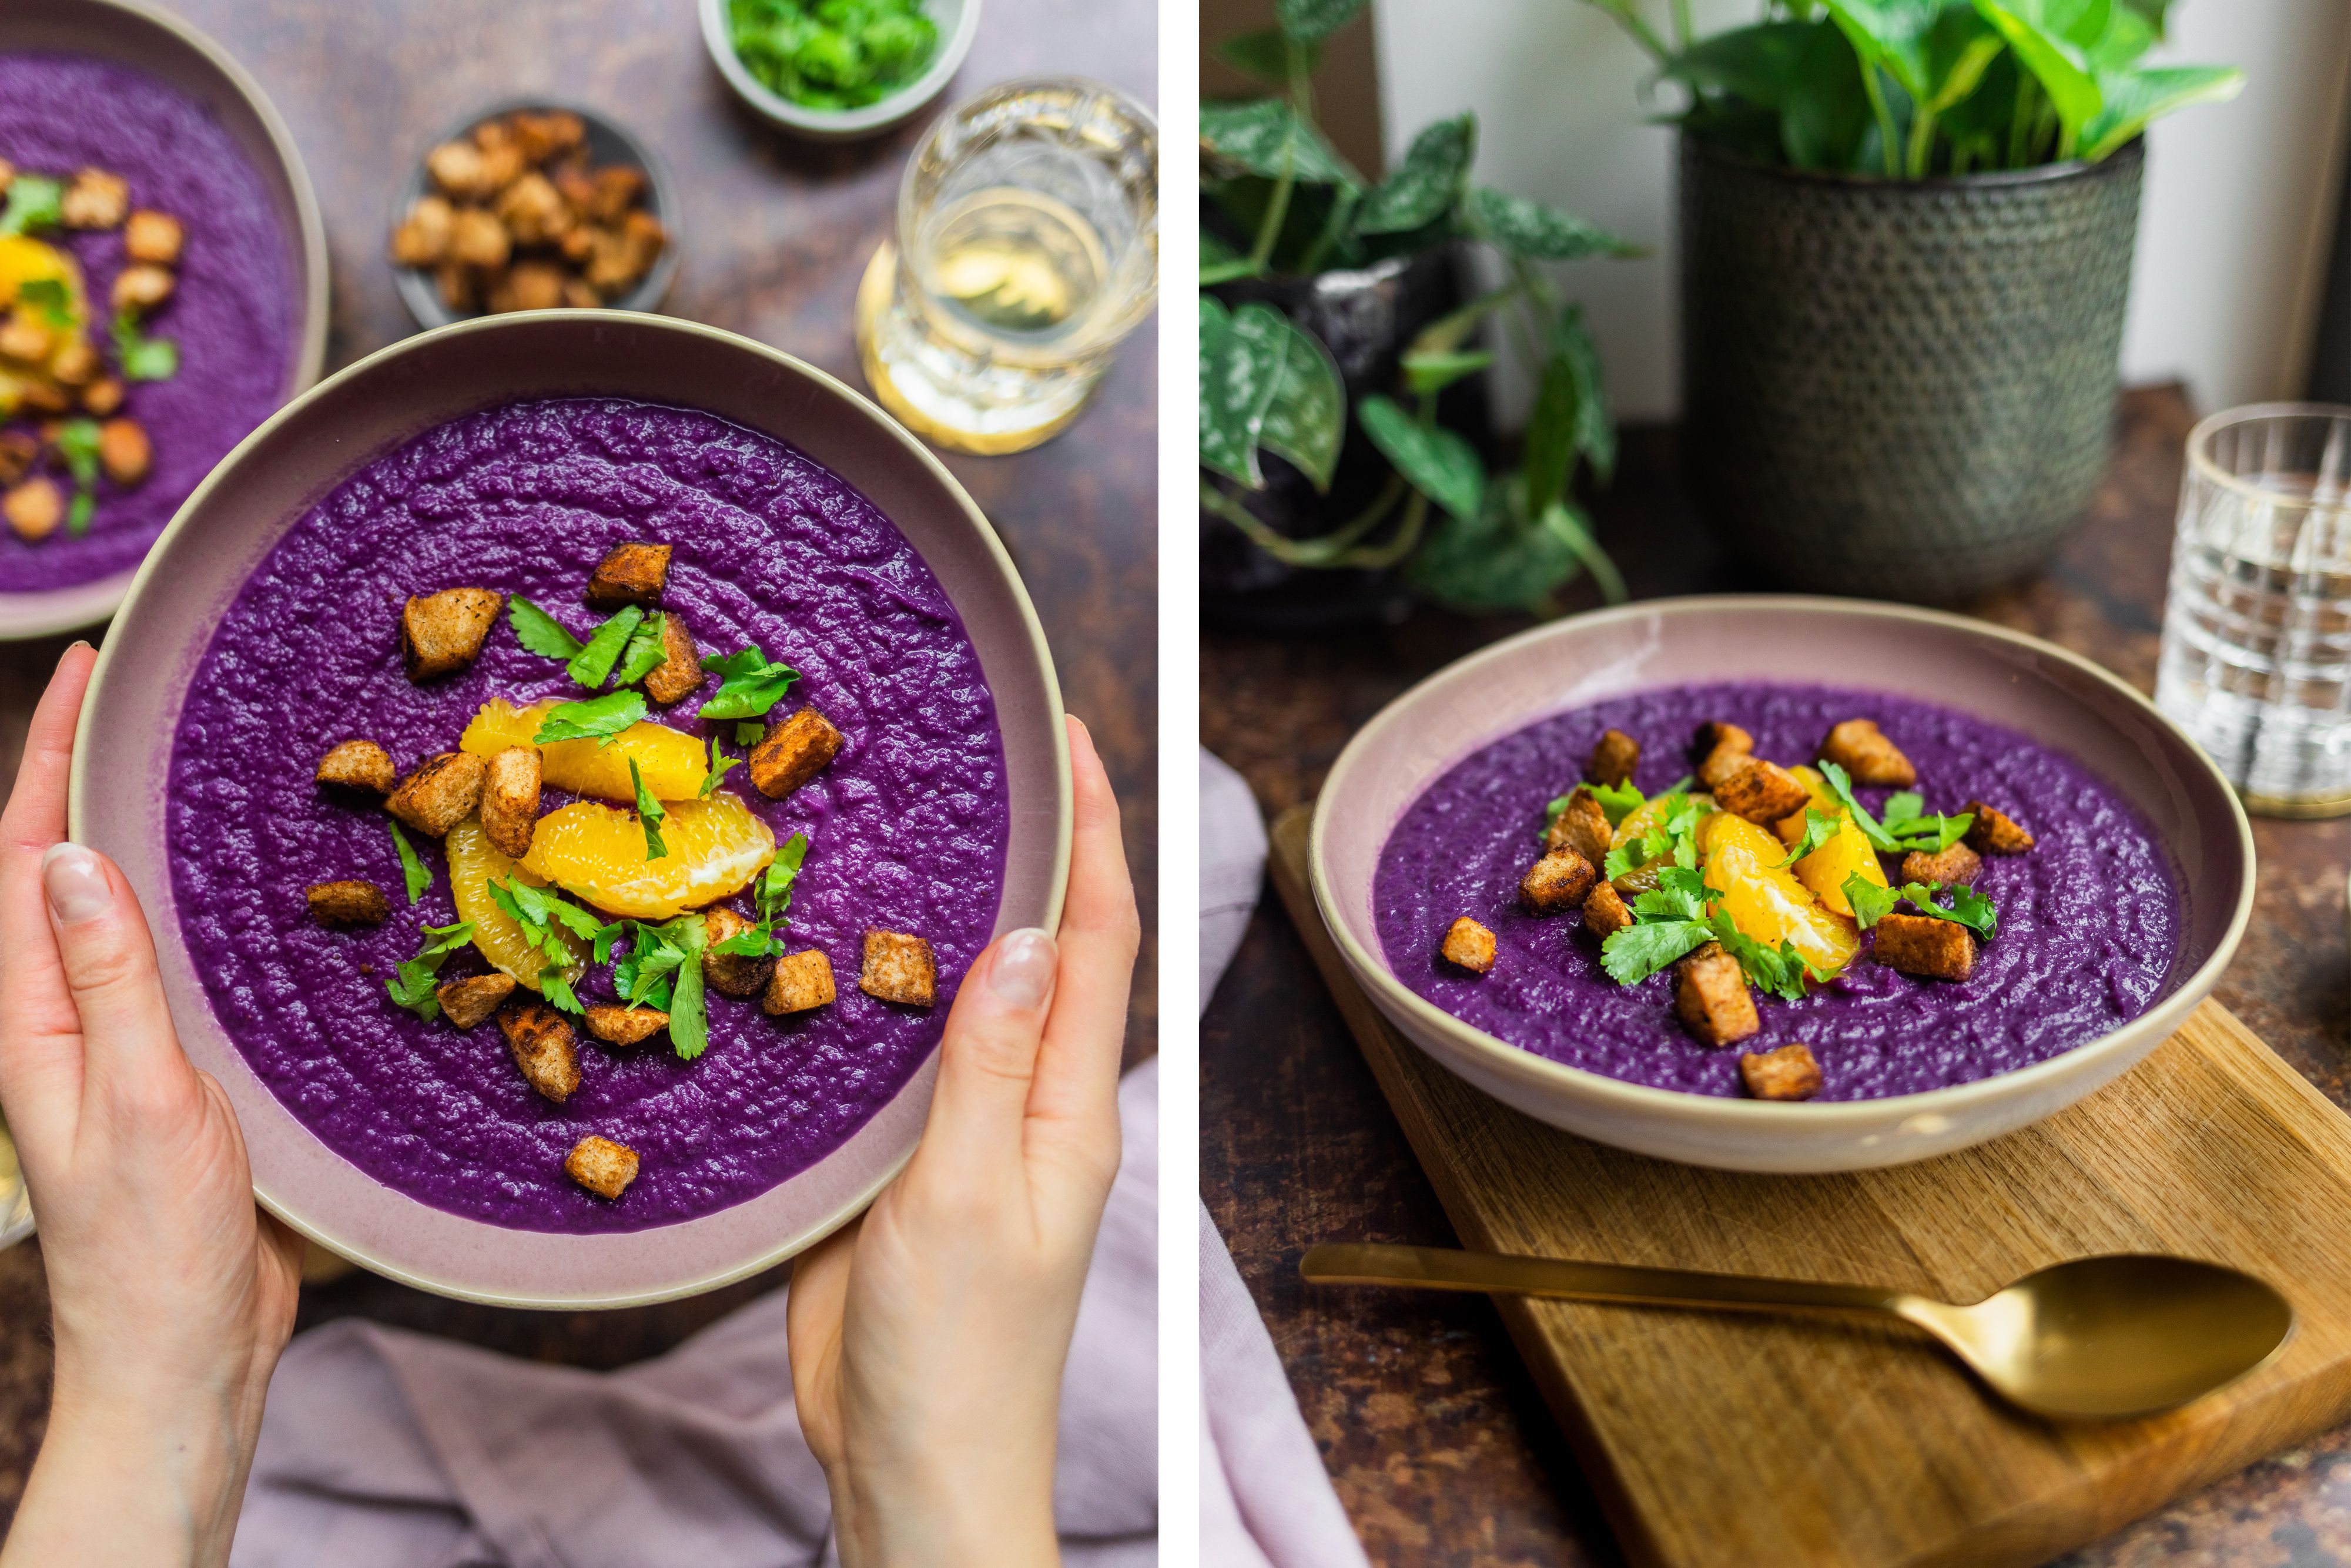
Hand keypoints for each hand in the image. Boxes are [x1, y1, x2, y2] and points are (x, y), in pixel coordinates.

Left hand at [0, 643, 304, 1567]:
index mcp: (36, 1022)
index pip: (28, 859)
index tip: (83, 670)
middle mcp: (68, 1023)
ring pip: (122, 915)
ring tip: (191, 762)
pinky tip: (245, 891)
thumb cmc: (152, 1249)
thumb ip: (110, 980)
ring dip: (143, 832)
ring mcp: (121, 1051)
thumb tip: (74, 854)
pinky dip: (198, 908)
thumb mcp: (138, 1101)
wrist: (182, 1361)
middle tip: (141, 691)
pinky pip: (176, 969)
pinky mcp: (176, 1079)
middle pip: (64, 871)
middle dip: (86, 772)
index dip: (47, 758)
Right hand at [788, 715, 1139, 1567]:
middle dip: (1029, 846)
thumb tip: (1028, 933)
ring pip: (963, 992)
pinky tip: (832, 946)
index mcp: (1070, 1108)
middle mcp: (1027, 1103)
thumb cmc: (958, 1357)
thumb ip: (991, 1065)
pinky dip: (878, 987)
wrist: (912, 1469)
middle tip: (986, 747)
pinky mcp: (896, 1164)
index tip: (1075, 739)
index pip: (1098, 940)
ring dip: (950, 906)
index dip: (1092, 833)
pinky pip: (896, 1053)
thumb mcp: (969, 1198)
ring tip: (908, 815)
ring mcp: (963, 1131)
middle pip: (1042, 949)